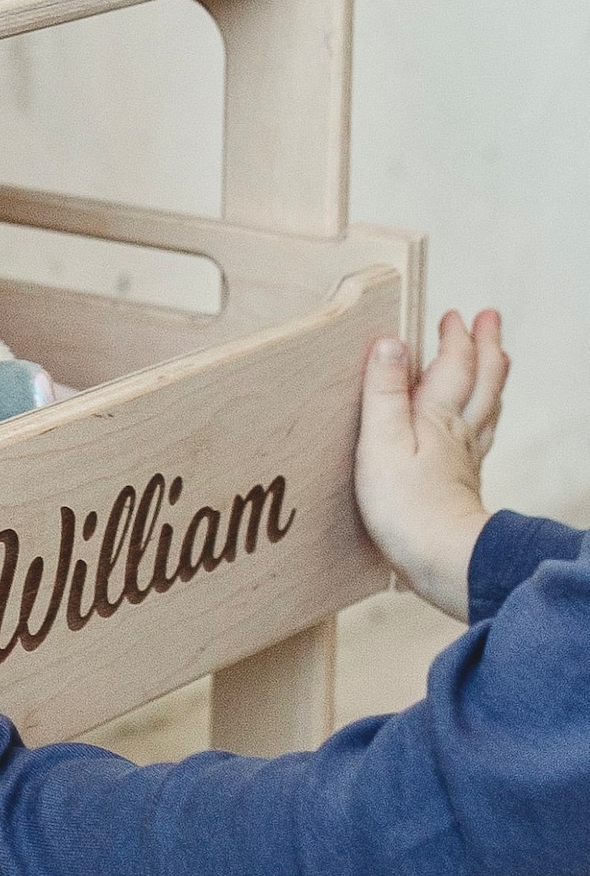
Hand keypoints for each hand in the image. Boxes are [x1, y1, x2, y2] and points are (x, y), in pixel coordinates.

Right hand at [355, 309, 507, 619]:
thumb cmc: (406, 506)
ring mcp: (465, 460)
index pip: (453, 366)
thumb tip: (390, 343)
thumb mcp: (380, 441)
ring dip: (491, 378)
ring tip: (495, 360)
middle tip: (489, 319)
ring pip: (487, 408)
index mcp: (437, 417)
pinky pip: (480, 438)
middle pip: (482, 381)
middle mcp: (458, 433)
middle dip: (485, 347)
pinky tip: (477, 425)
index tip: (455, 314)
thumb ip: (383, 392)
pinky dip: (484, 417)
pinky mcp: (462, 485)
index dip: (455, 338)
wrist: (441, 560)